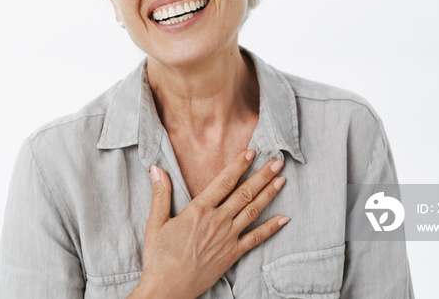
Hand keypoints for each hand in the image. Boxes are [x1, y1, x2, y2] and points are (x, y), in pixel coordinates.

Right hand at [129, 150, 287, 298]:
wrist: (167, 288)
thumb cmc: (159, 257)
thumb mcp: (155, 222)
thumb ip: (160, 194)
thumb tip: (155, 169)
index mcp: (199, 210)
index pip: (224, 182)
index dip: (239, 165)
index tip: (251, 152)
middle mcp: (217, 221)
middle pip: (245, 193)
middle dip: (263, 175)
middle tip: (277, 161)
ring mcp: (227, 238)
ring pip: (253, 211)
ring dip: (269, 194)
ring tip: (281, 180)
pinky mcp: (232, 255)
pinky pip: (256, 239)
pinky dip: (271, 228)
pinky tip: (283, 219)